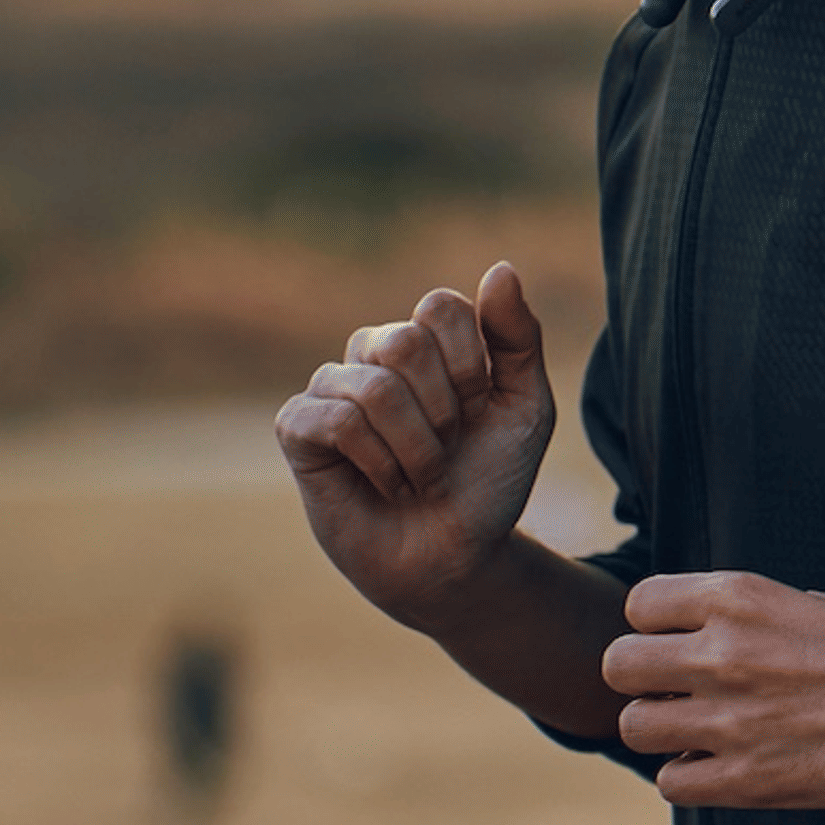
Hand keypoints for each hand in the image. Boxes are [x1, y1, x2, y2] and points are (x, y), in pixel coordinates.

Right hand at [276, 261, 557, 621]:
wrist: (458, 557)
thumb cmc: (489, 480)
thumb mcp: (526, 408)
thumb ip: (518, 338)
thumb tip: (500, 267)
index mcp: (426, 336)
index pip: (440, 307)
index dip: (471, 369)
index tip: (480, 412)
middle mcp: (373, 351)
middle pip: (404, 342)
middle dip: (443, 412)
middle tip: (446, 450)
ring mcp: (332, 387)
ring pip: (374, 389)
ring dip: (417, 450)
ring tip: (419, 476)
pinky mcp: (298, 428)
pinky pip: (337, 422)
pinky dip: (379, 464)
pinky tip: (385, 485)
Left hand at [602, 572, 824, 808]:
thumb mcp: (811, 599)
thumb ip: (749, 613)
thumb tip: (710, 628)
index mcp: (740, 596)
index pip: (638, 606)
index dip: (655, 629)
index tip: (681, 645)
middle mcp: (725, 651)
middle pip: (618, 665)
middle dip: (643, 681)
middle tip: (677, 694)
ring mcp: (734, 716)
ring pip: (634, 727)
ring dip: (660, 732)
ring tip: (697, 733)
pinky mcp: (752, 777)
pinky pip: (672, 782)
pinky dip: (689, 777)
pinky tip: (722, 768)